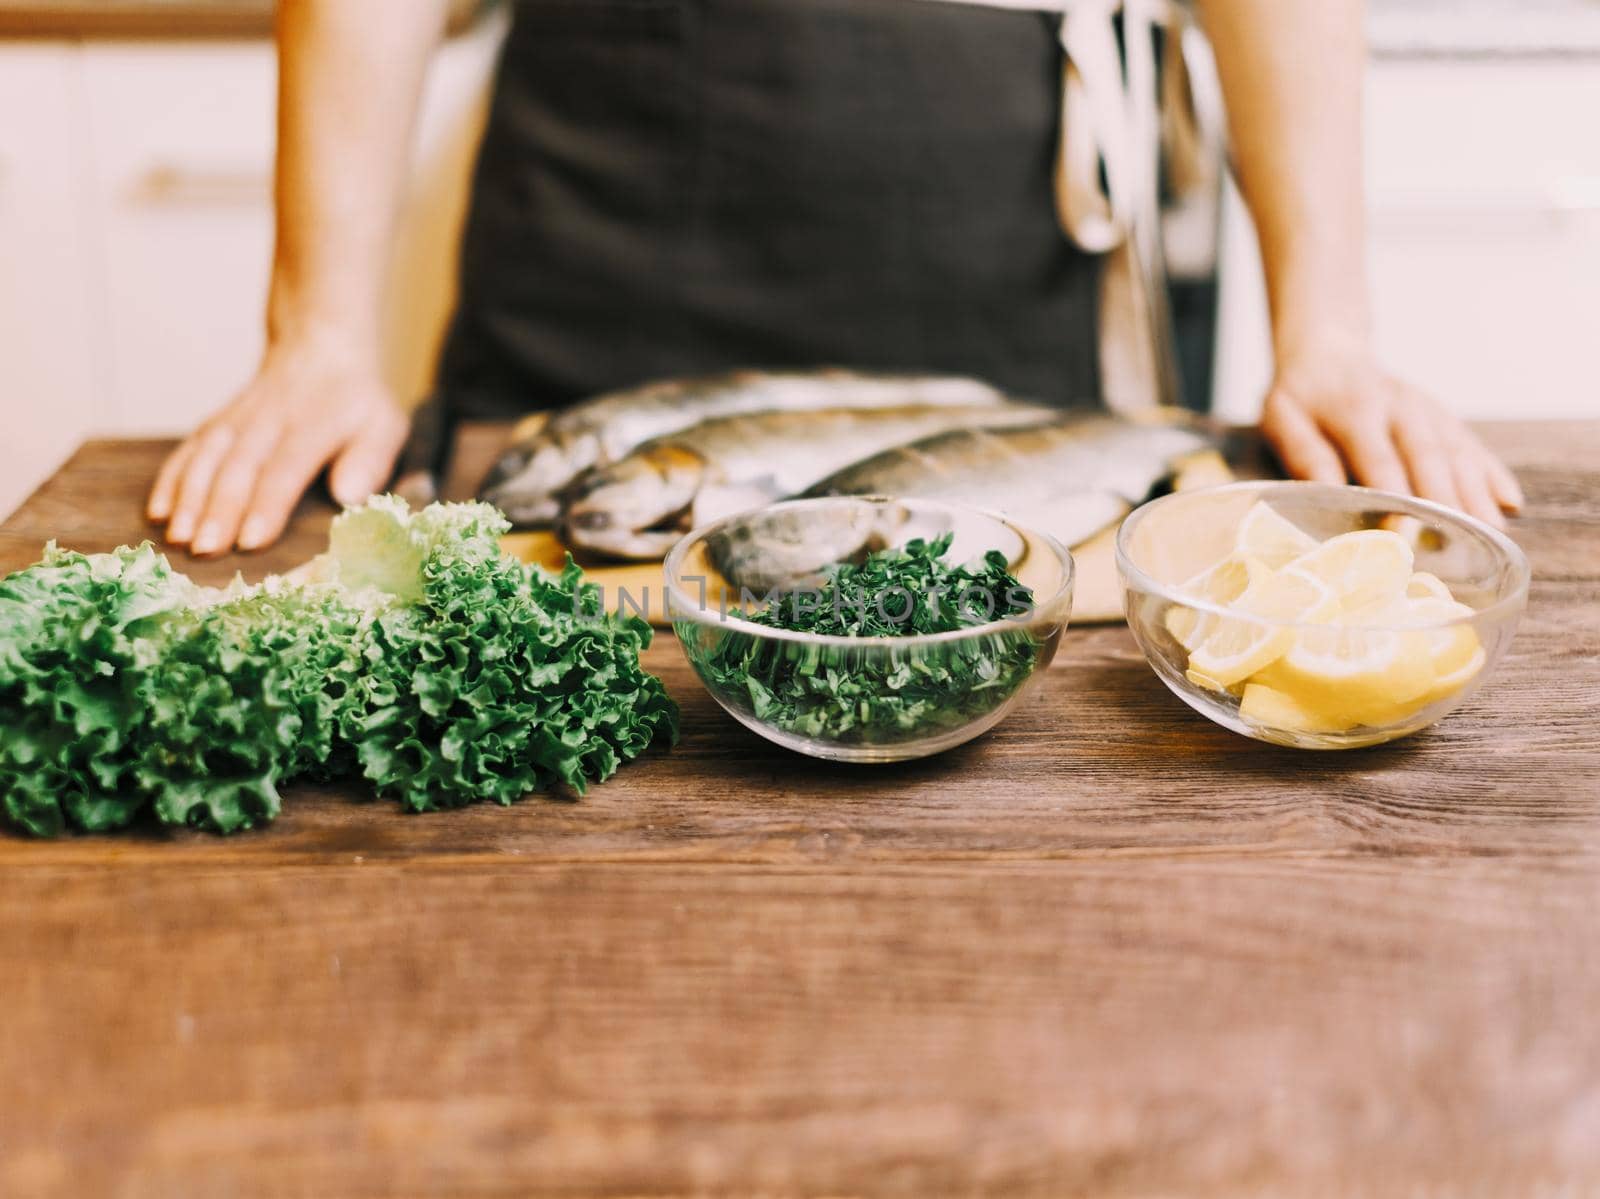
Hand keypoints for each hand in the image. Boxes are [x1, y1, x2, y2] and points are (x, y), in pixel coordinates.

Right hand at [147, 335, 407, 554]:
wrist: (319, 346)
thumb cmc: (357, 401)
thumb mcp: (383, 423)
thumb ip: (371, 460)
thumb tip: (350, 496)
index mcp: (314, 425)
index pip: (286, 468)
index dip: (268, 505)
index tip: (252, 541)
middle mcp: (270, 420)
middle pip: (240, 467)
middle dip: (219, 510)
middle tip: (205, 550)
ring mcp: (239, 419)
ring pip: (208, 458)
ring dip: (189, 498)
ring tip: (177, 537)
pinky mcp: (219, 421)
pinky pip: (189, 448)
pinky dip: (171, 479)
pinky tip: (158, 510)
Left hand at [1261, 334, 1522, 528]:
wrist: (1327, 348)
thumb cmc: (1301, 396)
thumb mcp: (1283, 418)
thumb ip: (1304, 454)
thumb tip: (1329, 495)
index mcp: (1357, 410)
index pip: (1381, 462)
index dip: (1395, 499)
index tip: (1405, 537)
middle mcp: (1401, 407)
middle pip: (1430, 458)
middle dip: (1447, 502)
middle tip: (1463, 545)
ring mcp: (1427, 410)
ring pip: (1457, 453)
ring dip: (1477, 494)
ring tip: (1492, 534)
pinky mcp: (1441, 416)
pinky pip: (1471, 444)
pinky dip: (1492, 473)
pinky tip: (1510, 502)